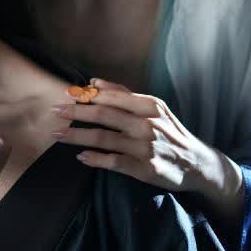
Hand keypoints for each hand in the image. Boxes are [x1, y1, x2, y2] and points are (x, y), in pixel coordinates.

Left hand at [51, 78, 242, 222]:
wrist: (196, 163)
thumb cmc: (169, 132)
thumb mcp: (154, 108)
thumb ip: (124, 94)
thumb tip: (93, 81)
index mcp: (149, 105)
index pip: (111, 97)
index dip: (86, 96)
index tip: (66, 94)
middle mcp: (148, 124)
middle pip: (104, 116)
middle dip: (76, 113)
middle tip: (55, 112)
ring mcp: (145, 147)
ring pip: (104, 138)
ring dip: (77, 136)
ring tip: (58, 134)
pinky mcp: (144, 168)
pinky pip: (113, 161)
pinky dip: (94, 159)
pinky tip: (80, 157)